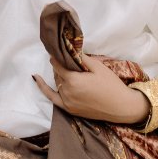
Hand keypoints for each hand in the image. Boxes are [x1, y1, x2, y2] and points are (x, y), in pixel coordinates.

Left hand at [33, 53, 148, 125]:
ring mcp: (66, 102)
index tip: (57, 49)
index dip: (57, 56)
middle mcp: (66, 92)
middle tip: (65, 58)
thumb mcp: (98, 67)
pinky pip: (52, 97)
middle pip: (57, 74)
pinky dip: (43, 88)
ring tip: (64, 68)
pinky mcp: (69, 109)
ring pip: (57, 83)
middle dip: (60, 65)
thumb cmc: (111, 85)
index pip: (58, 64)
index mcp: (72, 80)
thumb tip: (70, 49)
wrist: (121, 107)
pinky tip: (37, 78)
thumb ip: (82, 58)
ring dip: (59, 75)